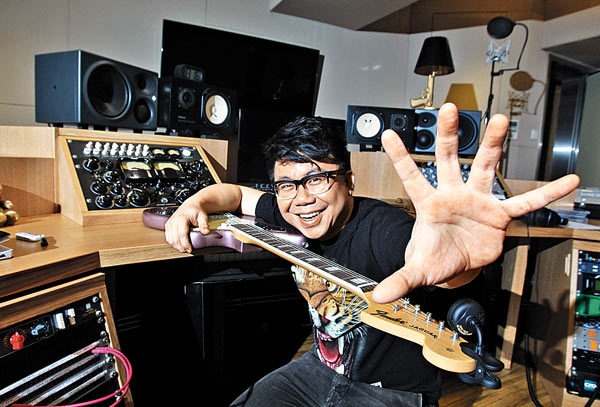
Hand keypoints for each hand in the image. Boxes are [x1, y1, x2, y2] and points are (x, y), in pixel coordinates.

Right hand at [164, 198, 210, 252]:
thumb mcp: (203, 216)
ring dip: (176, 246)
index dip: (185, 244)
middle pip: (175, 239)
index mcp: (181, 218)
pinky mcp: (168, 226)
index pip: (182, 234)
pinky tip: (178, 245)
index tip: (190, 249)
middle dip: (181, 247)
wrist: (191, 205)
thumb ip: (204, 225)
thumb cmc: (196, 210)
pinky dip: (172, 243)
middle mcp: (173, 221)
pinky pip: (168, 237)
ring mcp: (170, 223)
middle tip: (187, 250)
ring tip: (184, 249)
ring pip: (170, 239)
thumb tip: (206, 232)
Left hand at [370, 103, 579, 302]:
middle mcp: (453, 195)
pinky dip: (544, 193)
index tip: (387, 134)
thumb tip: (378, 297)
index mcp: (429, 205)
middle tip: (448, 109)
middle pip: (447, 160)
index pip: (411, 177)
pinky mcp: (499, 215)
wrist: (459, 264)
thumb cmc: (435, 258)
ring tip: (500, 121)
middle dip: (448, 135)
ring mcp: (477, 201)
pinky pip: (524, 202)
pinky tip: (566, 182)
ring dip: (491, 145)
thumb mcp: (416, 270)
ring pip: (484, 167)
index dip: (400, 157)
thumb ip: (399, 280)